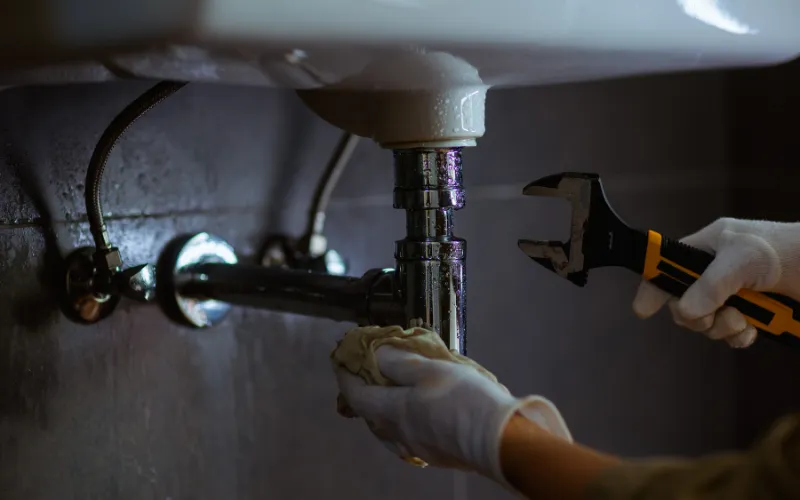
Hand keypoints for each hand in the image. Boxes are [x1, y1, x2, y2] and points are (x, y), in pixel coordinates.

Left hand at [335, 346, 570, 484]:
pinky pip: (407, 438)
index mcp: (392, 411)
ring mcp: (417, 447)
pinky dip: (402, 423)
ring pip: (387, 430)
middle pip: (369, 414)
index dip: (345, 374)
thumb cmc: (464, 399)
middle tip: (364, 374)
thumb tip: (375, 355)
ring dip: (382, 411)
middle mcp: (399, 434)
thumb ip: (399, 362)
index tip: (340, 358)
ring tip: (387, 396)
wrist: (500, 440)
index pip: (356, 393)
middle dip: (362, 393)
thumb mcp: (430, 369)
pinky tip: (415, 417)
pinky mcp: (437, 455)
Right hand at [633, 218, 799, 347]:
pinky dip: (739, 337)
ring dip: (722, 327)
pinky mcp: (753, 315)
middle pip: (683, 302)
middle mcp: (716, 272)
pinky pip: (730, 335)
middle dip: (697, 315)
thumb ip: (711, 284)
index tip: (643, 309)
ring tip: (744, 320)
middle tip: (716, 314)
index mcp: (708, 248)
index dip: (652, 286)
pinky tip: (754, 329)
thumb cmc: (790, 249)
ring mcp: (734, 295)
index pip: (666, 265)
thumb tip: (685, 310)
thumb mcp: (744, 260)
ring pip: (706, 322)